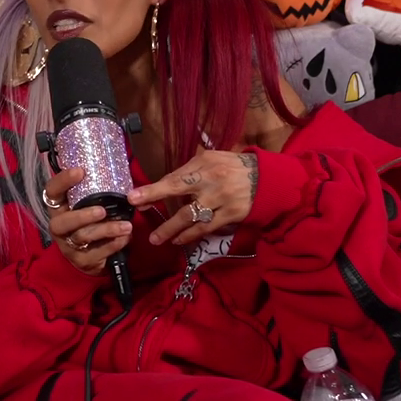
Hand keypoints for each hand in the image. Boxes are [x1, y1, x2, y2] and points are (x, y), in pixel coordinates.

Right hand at [44, 167, 133, 276]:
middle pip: (62, 223)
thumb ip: (93, 191)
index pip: (52, 191)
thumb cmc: (91, 222)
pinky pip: (97, 253)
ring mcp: (68, 246)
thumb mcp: (87, 204)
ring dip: (106, 230)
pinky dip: (113, 245)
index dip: (63, 181)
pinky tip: (125, 238)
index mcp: (58, 207)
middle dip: (82, 216)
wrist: (92, 256)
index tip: (81, 171)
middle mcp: (59, 226)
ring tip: (127, 226)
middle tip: (102, 211)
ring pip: (82, 237)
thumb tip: (113, 167)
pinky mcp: (82, 260)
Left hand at [132, 150, 258, 248]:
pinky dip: (191, 235)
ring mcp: (220, 198)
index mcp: (203, 163)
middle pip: (177, 188)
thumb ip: (191, 170)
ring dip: (171, 228)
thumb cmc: (234, 168)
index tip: (133, 196)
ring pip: (190, 215)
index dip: (153, 188)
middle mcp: (210, 179)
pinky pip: (206, 227)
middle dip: (154, 197)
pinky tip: (179, 241)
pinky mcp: (230, 214)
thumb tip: (165, 183)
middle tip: (136, 208)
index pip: (173, 177)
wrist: (266, 180)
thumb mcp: (212, 159)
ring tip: (156, 239)